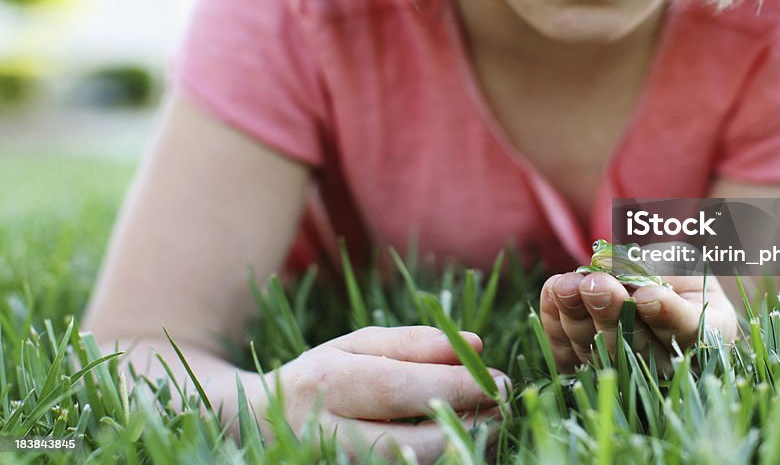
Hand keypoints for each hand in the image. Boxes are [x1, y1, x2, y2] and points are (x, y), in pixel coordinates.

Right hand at [254, 326, 508, 460]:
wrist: (261, 425)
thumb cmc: (323, 375)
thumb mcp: (357, 345)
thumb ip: (414, 343)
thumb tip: (475, 347)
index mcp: (328, 382)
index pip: (402, 389)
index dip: (456, 386)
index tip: (498, 378)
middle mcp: (327, 434)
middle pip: (412, 444)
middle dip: (468, 425)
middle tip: (501, 402)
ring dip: (462, 448)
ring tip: (488, 420)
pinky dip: (442, 459)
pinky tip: (460, 440)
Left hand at [539, 272, 738, 374]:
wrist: (651, 274)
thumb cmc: (676, 261)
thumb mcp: (678, 253)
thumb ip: (658, 261)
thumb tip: (609, 264)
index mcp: (707, 333)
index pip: (690, 331)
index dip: (668, 315)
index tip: (649, 295)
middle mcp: (667, 361)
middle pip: (638, 348)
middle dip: (613, 312)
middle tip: (598, 283)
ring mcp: (623, 368)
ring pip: (599, 349)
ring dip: (579, 314)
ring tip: (568, 284)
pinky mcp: (585, 363)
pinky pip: (567, 349)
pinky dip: (557, 319)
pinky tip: (554, 290)